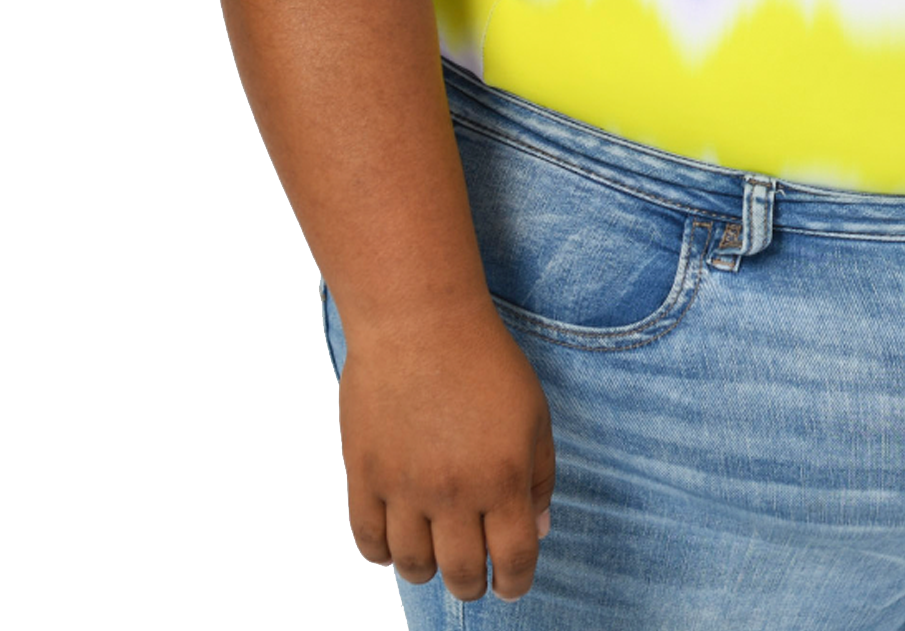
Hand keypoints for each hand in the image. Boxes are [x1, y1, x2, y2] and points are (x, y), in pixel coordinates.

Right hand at [338, 295, 555, 601]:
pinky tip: (397, 539)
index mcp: (504, 476)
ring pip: (414, 565)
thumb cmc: (484, 358)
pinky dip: (384, 552)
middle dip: (473, 582)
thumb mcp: (534, 412)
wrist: (419, 319)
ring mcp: (405, 486)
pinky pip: (369, 542)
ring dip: (428, 568)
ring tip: (435, 551)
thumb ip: (540, 477)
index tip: (510, 584)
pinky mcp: (364, 475)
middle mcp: (454, 491)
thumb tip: (536, 532)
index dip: (515, 583)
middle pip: (463, 572)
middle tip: (473, 573)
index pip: (514, 559)